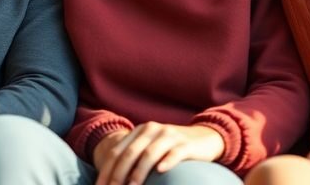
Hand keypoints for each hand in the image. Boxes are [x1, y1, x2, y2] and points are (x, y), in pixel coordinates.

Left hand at [95, 123, 224, 184]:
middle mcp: (152, 130)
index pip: (116, 151)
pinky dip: (166, 162)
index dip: (105, 171)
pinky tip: (160, 171)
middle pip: (129, 153)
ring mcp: (169, 136)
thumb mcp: (151, 148)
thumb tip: (114, 181)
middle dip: (118, 175)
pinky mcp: (185, 145)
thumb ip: (134, 159)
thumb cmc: (172, 148)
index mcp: (139, 131)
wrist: (204, 138)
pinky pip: (174, 153)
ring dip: (138, 173)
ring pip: (149, 154)